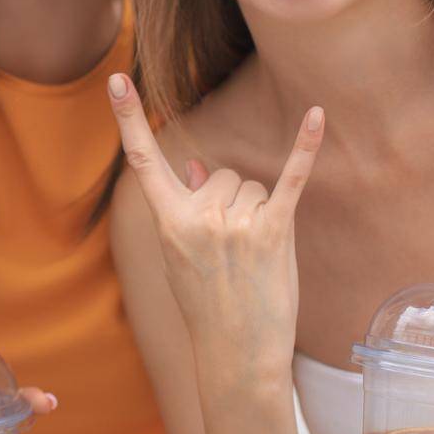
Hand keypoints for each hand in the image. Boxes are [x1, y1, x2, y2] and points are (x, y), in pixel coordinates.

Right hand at [109, 73, 321, 379]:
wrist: (237, 356)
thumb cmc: (208, 306)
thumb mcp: (183, 257)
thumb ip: (188, 208)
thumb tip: (201, 166)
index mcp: (168, 221)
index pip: (142, 160)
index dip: (126, 118)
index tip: (117, 77)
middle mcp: (199, 216)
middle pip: (224, 175)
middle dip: (232, 203)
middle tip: (233, 253)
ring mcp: (237, 223)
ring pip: (253, 185)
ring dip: (259, 212)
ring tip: (253, 258)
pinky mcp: (275, 230)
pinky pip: (291, 177)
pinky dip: (306, 145)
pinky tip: (316, 115)